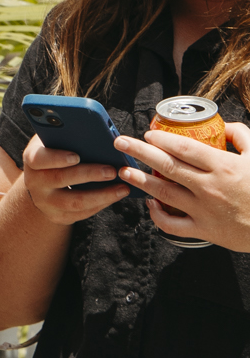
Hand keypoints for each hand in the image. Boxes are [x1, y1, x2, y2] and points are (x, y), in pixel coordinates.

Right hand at [20, 133, 127, 223]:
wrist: (40, 183)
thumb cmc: (52, 153)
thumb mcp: (50, 141)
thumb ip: (63, 136)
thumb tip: (91, 130)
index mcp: (31, 159)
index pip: (40, 159)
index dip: (57, 158)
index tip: (77, 155)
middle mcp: (35, 182)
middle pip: (61, 179)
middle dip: (89, 175)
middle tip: (112, 170)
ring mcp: (46, 203)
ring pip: (75, 202)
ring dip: (101, 195)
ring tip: (122, 187)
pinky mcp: (59, 216)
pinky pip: (82, 213)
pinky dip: (101, 204)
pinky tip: (115, 196)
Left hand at [114, 121, 249, 248]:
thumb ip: (241, 136)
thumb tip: (224, 125)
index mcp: (222, 166)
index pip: (184, 148)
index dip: (162, 139)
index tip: (147, 133)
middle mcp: (209, 188)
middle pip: (167, 167)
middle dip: (140, 152)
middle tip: (120, 143)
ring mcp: (205, 211)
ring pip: (165, 194)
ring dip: (141, 181)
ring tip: (124, 170)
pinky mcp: (205, 232)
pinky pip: (173, 225)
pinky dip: (158, 216)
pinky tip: (150, 205)